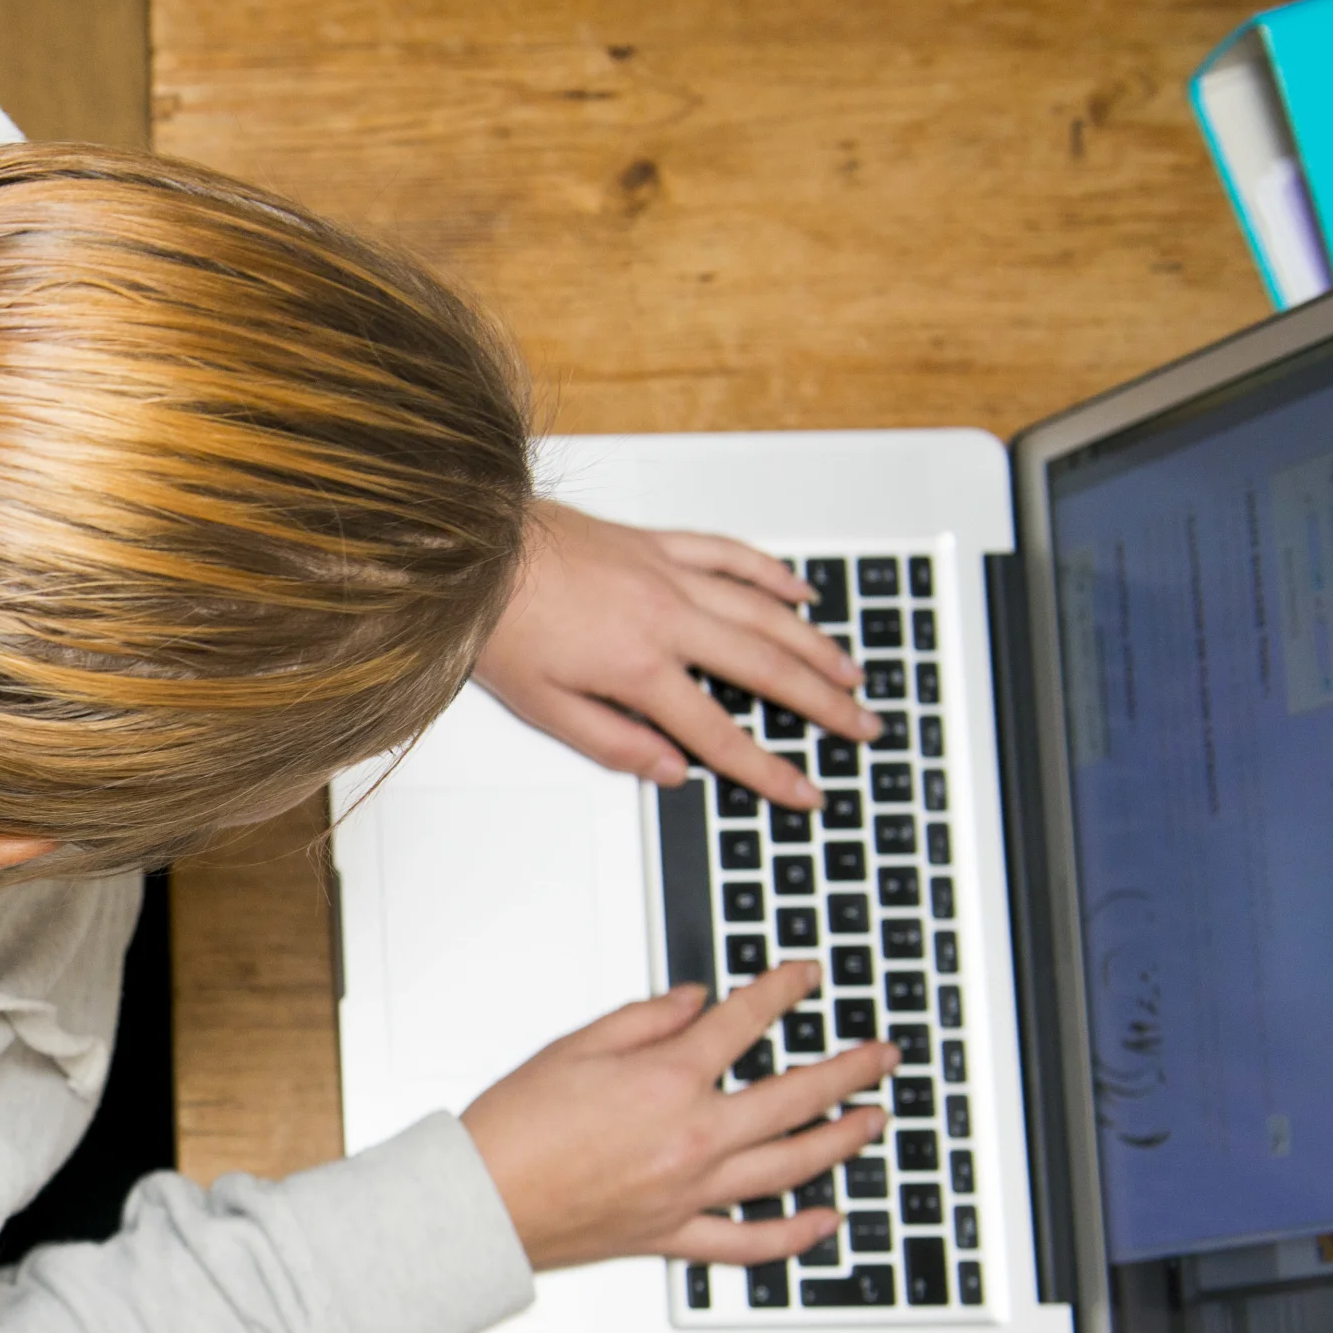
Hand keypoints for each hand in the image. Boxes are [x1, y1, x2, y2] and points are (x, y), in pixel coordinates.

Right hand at [458, 963, 895, 1271]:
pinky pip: (751, 1241)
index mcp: (667, 1081)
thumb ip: (644, 1019)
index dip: (784, 991)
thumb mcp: (574, 1047)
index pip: (747, 1022)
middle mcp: (693, 1136)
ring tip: (874, 1120)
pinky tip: (826, 1220)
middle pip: (797, 1096)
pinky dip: (796, 1234)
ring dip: (844, 1140)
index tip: (806, 977)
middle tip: (881, 1055)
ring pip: (793, 1165)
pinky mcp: (676, 1234)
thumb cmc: (512, 1131)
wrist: (479, 1204)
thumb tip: (696, 1002)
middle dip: (850, 1069)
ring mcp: (692, 1190)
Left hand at [475, 498, 879, 810]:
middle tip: (864, 726)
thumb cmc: (496, 624)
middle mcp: (666, 617)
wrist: (469, 550)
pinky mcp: (656, 542)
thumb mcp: (543, 706)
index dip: (768, 769)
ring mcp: (667, 574)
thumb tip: (672, 771)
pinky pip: (731, 555)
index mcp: (637, 667)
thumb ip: (613, 742)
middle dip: (823, 704)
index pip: (720, 732)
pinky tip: (800, 592)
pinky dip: (772, 574)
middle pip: (765, 669)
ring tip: (850, 672)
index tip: (805, 790)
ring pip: (763, 611)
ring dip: (814, 644)